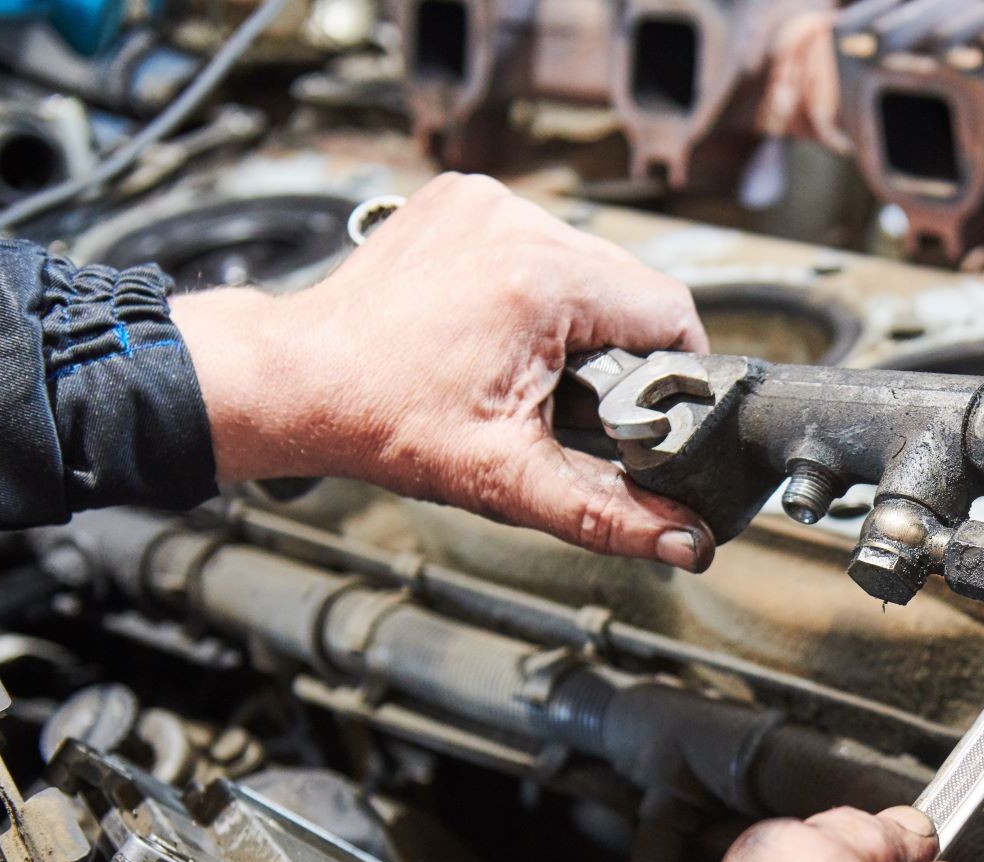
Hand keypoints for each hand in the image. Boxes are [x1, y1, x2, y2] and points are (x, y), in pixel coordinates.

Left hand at [172, 173, 713, 569]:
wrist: (298, 381)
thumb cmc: (382, 422)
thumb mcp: (508, 478)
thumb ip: (608, 513)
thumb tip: (685, 540)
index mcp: (541, 280)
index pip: (669, 310)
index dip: (673, 368)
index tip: (643, 406)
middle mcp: (517, 223)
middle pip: (630, 282)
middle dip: (620, 345)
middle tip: (574, 397)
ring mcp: (486, 202)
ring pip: (587, 259)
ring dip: (580, 311)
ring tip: (532, 362)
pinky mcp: (463, 198)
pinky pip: (538, 238)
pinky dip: (535, 280)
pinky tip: (501, 322)